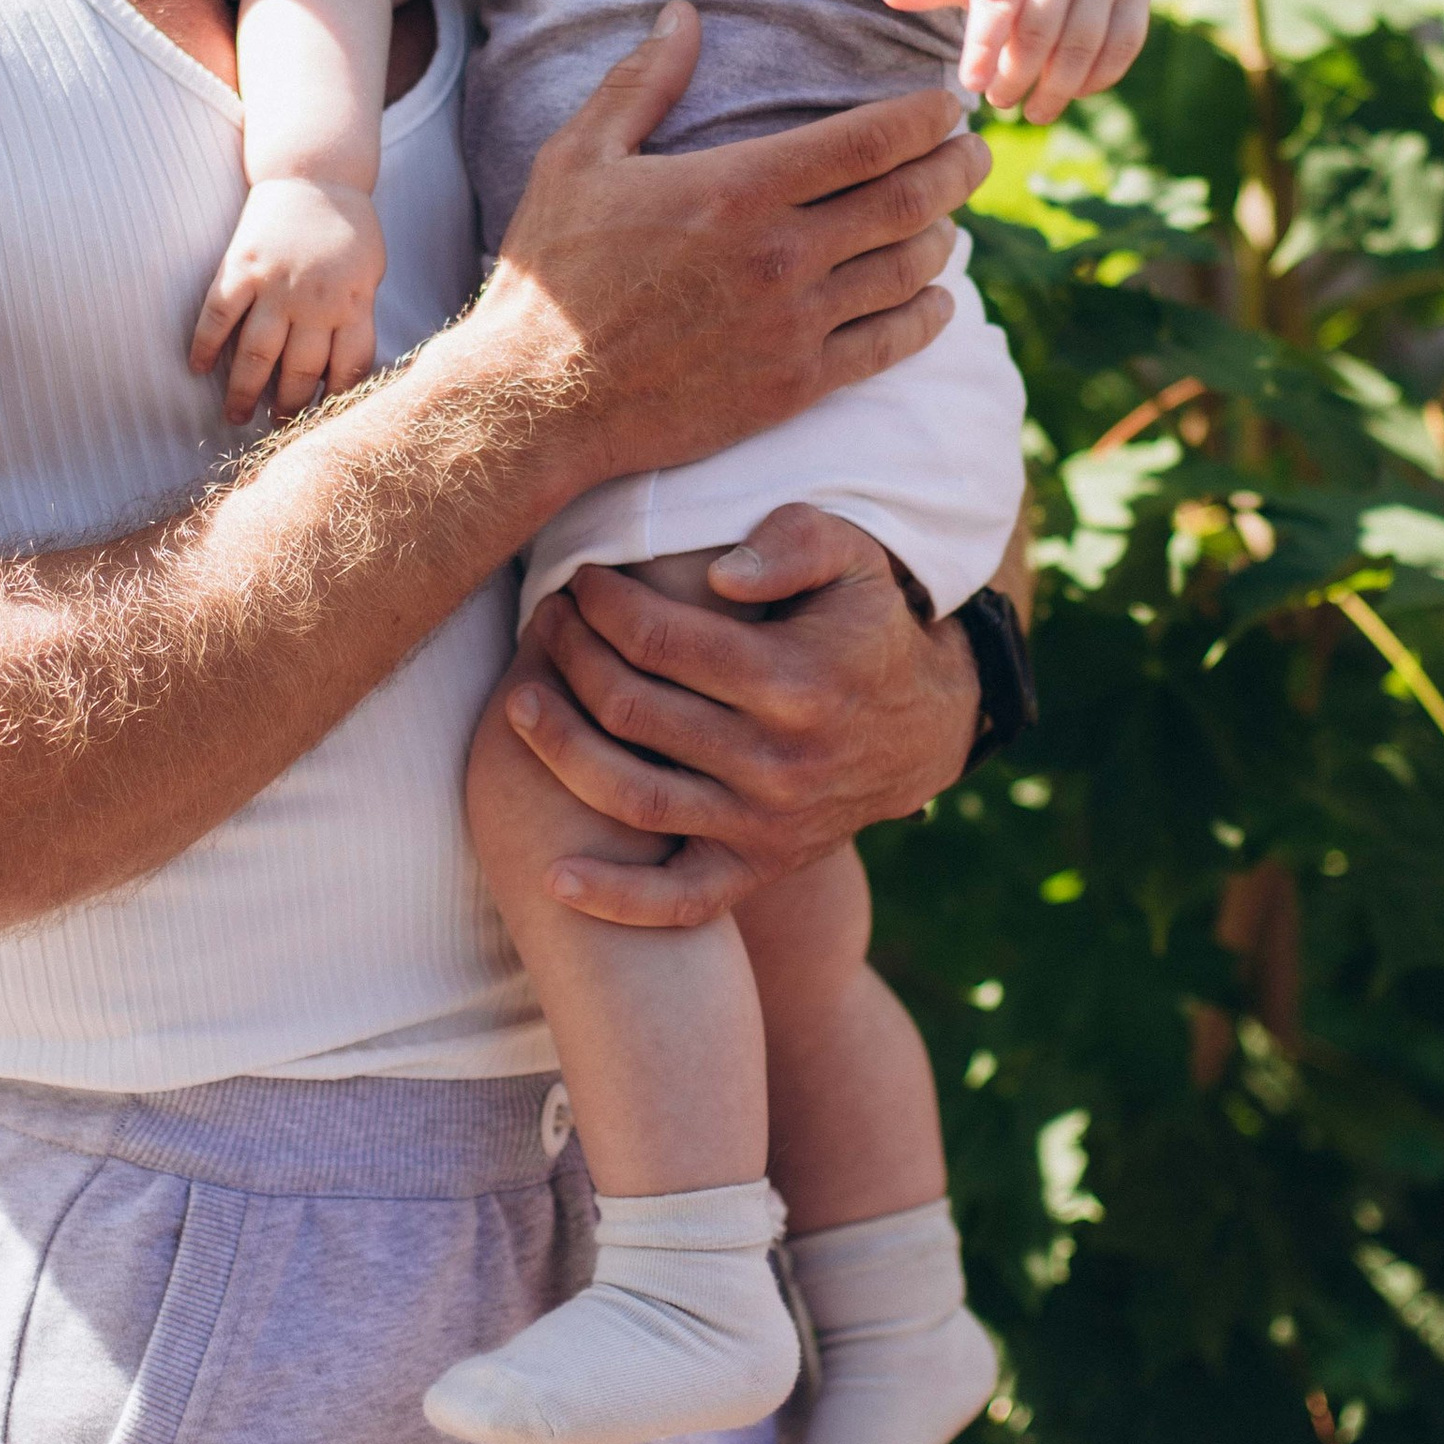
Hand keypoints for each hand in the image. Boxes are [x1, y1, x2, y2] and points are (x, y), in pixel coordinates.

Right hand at [189, 176, 384, 421]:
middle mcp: (314, 301)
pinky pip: (218, 314)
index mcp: (352, 303)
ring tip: (235, 417)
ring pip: (256, 354)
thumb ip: (358, 316)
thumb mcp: (370, 273)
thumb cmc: (349, 228)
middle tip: (276, 427)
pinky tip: (194, 368)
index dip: (334, 401)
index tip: (322, 423)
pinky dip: (204, 344)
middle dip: (288, 407)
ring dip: (243, 391)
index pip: (347, 368)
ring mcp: (275, 285)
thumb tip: (345, 369)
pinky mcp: (241, 267)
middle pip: (299, 370)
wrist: (316, 174)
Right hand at [468, 4, 988, 492]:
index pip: (872, 140)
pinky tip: (936, 299)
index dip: (927, 117)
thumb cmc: (554, 274)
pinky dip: (928, 316)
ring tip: (950, 217)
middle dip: (958, 168)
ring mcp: (794, 324)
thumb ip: (641, 83)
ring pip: (909, 270)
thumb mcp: (578, 159)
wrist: (538, 397)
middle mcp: (781, 254)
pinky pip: (889, 345)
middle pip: (911, 199)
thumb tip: (682, 15)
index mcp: (740, 188)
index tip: (948, 103)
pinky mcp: (795, 386)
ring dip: (945, 237)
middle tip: (976, 152)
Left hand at [502, 506, 980, 925]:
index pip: (659, 639)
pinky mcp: (758, 867)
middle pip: (631, 711)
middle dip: (571, 658)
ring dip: (561, 751)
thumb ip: (793, 544)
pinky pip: (679, 900)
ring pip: (634, 798)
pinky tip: (555, 877)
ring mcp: (765, 822)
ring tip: (520, 704)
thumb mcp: (854, 560)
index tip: (580, 582)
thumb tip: (720, 576)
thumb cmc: (865, 629)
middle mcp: (778, 760)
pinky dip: (615, 899)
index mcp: (795, 679)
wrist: (923, 732)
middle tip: (546, 624)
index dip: (603, 605)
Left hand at [882, 0, 1154, 121]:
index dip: (984, 45)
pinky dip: (1095, 80)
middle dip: (1016, 77)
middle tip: (997, 101)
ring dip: (1056, 89)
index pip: (997, 1)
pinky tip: (1072, 94)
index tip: (971, 85)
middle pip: (1039, 33)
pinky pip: (1120, 49)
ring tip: (1033, 112)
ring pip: (1082, 46)